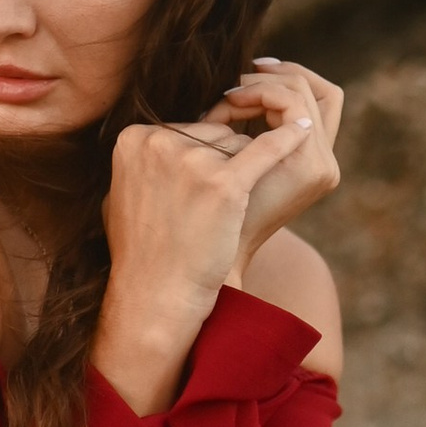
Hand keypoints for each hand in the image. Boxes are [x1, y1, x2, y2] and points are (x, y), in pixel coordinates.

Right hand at [91, 59, 338, 417]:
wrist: (156, 295)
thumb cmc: (143, 252)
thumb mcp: (123, 194)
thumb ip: (143, 161)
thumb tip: (157, 143)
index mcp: (134, 139)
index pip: (186, 131)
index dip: (197, 163)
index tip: (192, 194)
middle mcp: (160, 142)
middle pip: (214, 135)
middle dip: (220, 166)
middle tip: (204, 211)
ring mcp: (193, 161)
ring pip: (238, 145)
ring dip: (238, 177)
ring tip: (214, 218)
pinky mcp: (224, 183)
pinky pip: (265, 150)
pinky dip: (286, 140)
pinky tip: (303, 130)